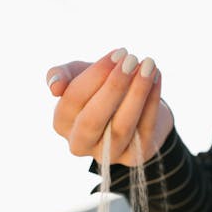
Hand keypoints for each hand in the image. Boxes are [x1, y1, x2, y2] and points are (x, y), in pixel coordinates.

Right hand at [46, 48, 173, 165]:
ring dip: (137, 94)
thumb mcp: (79, 75)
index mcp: (61, 123)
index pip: (72, 99)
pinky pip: (144, 130)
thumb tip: (54, 87)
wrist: (132, 105)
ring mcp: (108, 154)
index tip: (118, 54)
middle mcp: (80, 144)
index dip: (95, 76)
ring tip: (148, 67)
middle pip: (93, 119)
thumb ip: (62, 75)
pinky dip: (152, 102)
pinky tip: (157, 78)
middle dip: (114, 87)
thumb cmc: (99, 87)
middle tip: (131, 60)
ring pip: (121, 127)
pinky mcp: (133, 157)